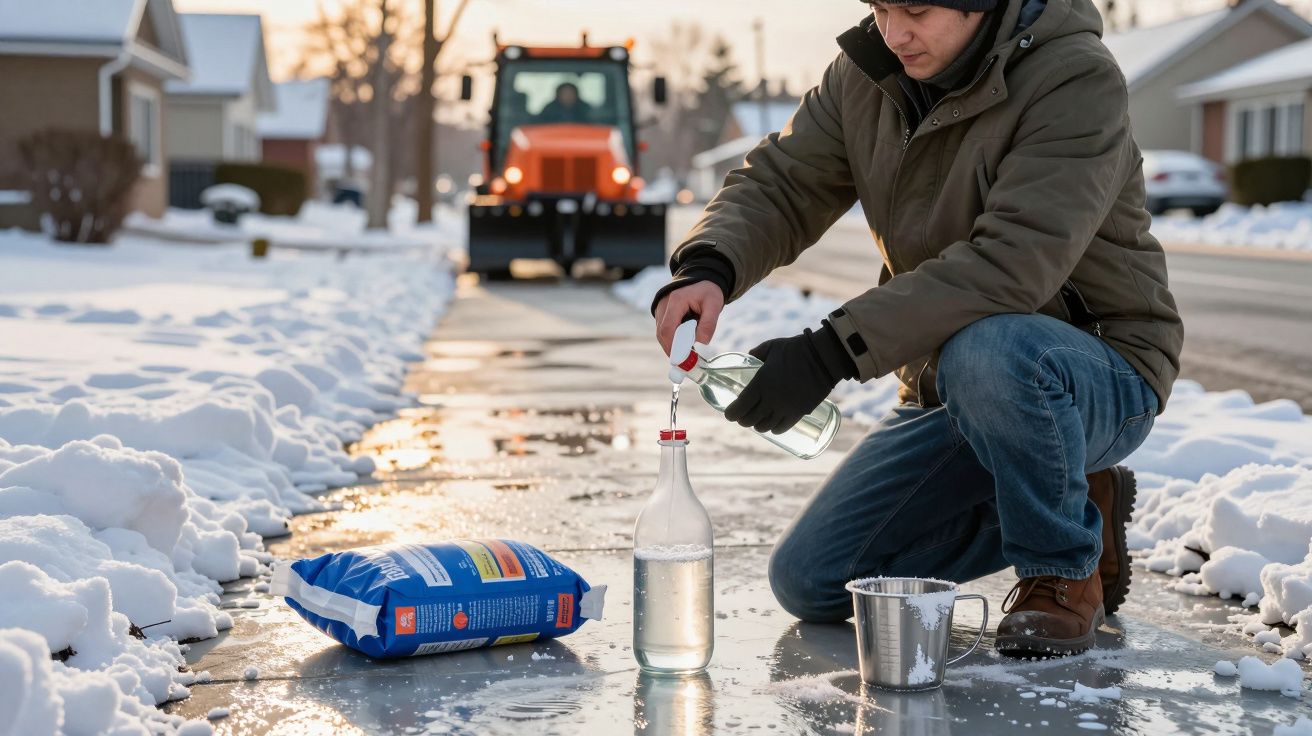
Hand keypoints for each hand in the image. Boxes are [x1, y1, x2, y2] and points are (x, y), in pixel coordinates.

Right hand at [655, 281, 723, 355]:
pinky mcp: (662, 314)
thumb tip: (702, 342)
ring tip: (688, 357)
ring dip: (672, 346)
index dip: (673, 347)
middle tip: (687, 364)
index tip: (683, 360)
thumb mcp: (714, 304)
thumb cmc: (708, 291)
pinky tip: (684, 347)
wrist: (701, 279)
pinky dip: (672, 341)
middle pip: (662, 334)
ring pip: (661, 334)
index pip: (668, 329)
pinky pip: (664, 331)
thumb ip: (709, 323)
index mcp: (676, 301)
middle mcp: (664, 305)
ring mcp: (661, 309)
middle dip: (673, 350)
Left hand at [724, 330, 841, 433]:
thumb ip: (756, 353)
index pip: (740, 407)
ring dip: (758, 425)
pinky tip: (772, 426)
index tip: (729, 414)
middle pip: (750, 420)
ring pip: (765, 426)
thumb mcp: (771, 347)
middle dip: (743, 420)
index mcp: (760, 384)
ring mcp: (785, 408)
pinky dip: (774, 429)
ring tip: (756, 421)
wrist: (823, 357)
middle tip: (741, 417)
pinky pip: (782, 428)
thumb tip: (748, 356)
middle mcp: (771, 400)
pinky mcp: (799, 413)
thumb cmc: (795, 349)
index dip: (732, 414)